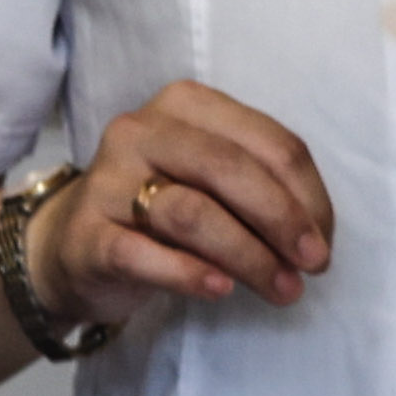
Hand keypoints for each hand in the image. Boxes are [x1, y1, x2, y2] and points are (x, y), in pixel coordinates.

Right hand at [40, 82, 337, 324]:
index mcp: (186, 105)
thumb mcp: (213, 183)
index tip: (323, 242)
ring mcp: (108, 181)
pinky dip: (189, 274)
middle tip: (312, 265)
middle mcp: (141, 131)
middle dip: (282, 220)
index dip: (308, 194)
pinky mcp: (87, 235)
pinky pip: (143, 254)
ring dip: (248, 256)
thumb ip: (260, 191)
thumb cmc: (159, 210)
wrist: (71, 246)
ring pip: (191, 212)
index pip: (267, 141)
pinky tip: (221, 290)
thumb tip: (313, 238)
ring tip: (281, 289)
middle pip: (228, 169)